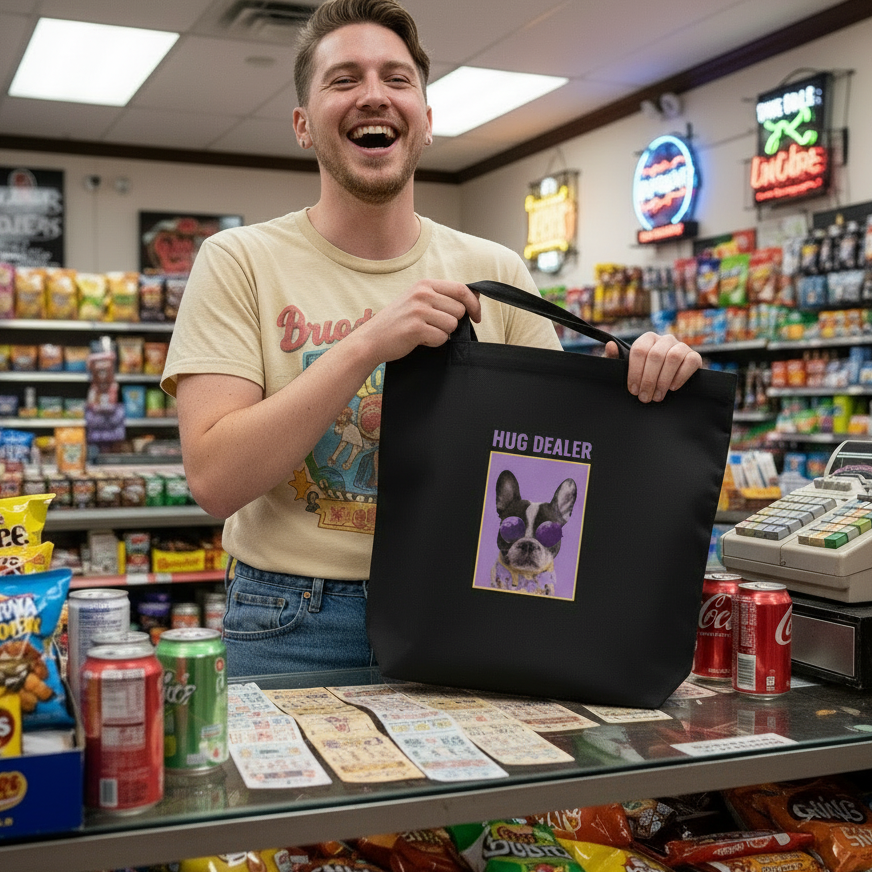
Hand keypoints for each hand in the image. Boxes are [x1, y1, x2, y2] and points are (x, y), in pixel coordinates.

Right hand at [359, 280, 480, 363]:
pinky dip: (434, 342)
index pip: (461, 289)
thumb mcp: (418, 300)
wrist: (371, 339)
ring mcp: (418, 310)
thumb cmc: (398, 321)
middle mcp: (422, 294)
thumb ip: (443, 297)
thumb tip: (475, 297)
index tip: (476, 316)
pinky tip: (420, 339)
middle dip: (453, 322)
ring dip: (443, 333)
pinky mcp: (416, 328)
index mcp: (424, 284)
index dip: (474, 304)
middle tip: (435, 326)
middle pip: (459, 310)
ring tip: (425, 332)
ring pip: (452, 325)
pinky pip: (441, 338)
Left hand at [604, 332, 701, 402]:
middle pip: (655, 355)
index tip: (633, 389)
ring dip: (663, 380)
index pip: (639, 350)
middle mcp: (665, 339)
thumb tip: (610, 345)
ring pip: (673, 357)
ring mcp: (681, 346)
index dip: (635, 372)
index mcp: (647, 339)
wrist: (661, 384)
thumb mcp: (625, 368)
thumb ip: (615, 358)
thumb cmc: (641, 375)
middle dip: (649, 380)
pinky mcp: (694, 356)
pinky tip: (672, 388)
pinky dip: (681, 376)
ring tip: (657, 396)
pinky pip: (691, 361)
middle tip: (645, 397)